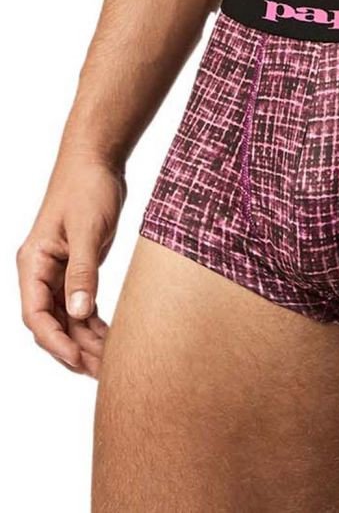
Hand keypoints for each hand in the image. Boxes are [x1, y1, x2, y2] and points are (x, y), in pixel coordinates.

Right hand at [17, 151, 125, 377]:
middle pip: (52, 322)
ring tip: (111, 363)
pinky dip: (93, 322)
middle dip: (74, 349)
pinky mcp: (77, 267)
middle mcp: (41, 272)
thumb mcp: (87, 229)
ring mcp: (59, 271)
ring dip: (86, 340)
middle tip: (103, 372)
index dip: (55, 341)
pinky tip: (110, 339)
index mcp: (33, 263)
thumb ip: (82, 270)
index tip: (77, 360)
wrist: (96, 159)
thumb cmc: (87, 187)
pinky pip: (81, 304)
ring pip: (68, 317)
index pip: (36, 315)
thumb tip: (80, 312)